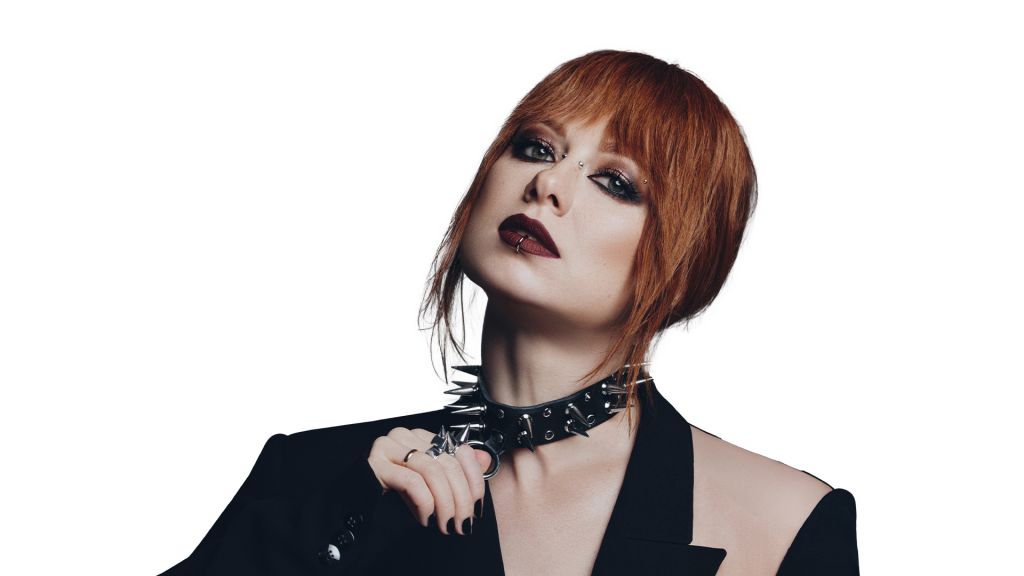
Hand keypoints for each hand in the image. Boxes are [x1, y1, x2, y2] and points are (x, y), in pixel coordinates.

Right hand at [367, 427, 491, 535]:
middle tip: (462, 523)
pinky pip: (411, 482)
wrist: (354, 504)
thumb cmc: (393, 494)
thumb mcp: (431, 485)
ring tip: (445, 524)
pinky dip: (424, 503)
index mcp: (422, 436)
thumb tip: (485, 460)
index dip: (474, 481)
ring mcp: (389, 446)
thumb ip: (459, 472)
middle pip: (448, 464)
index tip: (476, 507)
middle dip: (460, 499)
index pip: (460, 452)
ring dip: (444, 504)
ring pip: (432, 471)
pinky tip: (425, 518)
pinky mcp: (375, 463)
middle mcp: (406, 436)